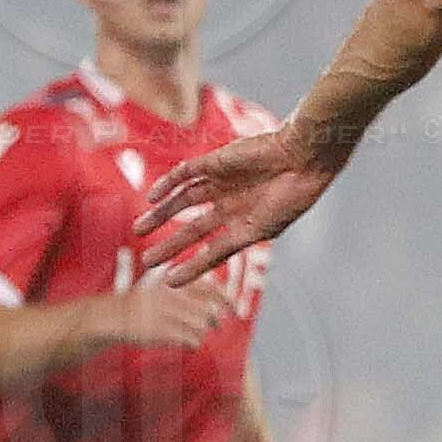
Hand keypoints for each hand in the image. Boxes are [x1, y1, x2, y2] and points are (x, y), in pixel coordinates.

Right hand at [105, 278, 223, 349]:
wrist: (111, 317)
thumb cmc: (142, 301)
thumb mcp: (161, 282)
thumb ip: (185, 278)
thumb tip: (213, 273)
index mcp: (172, 279)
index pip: (210, 288)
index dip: (226, 299)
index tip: (234, 309)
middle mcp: (170, 294)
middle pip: (209, 311)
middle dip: (216, 320)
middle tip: (217, 325)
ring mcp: (164, 313)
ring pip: (201, 327)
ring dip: (203, 333)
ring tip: (197, 334)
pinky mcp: (159, 332)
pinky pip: (190, 340)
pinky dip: (194, 344)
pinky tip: (191, 345)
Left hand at [135, 125, 334, 281]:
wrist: (302, 160)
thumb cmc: (291, 198)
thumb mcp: (260, 230)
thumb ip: (231, 244)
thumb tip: (205, 265)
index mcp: (246, 224)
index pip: (212, 248)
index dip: (192, 265)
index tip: (170, 281)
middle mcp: (231, 205)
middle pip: (192, 226)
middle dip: (170, 244)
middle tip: (146, 261)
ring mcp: (222, 183)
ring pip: (183, 201)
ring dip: (161, 215)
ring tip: (139, 230)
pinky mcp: (216, 161)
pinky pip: (185, 172)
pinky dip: (167, 184)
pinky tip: (152, 196)